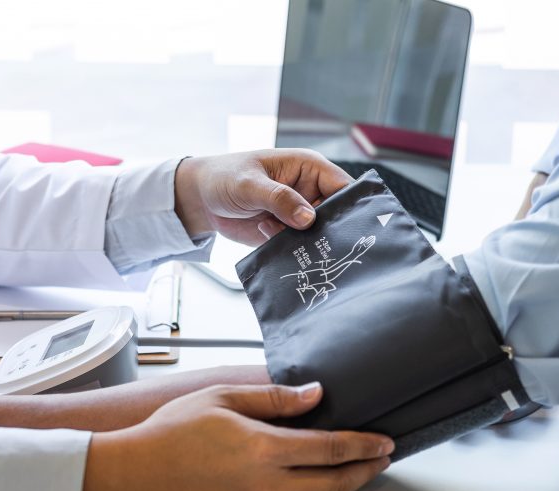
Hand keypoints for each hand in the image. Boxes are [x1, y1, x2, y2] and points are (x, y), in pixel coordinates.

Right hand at [82, 382, 393, 490]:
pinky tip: (323, 487)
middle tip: (383, 457)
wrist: (135, 476)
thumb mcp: (221, 397)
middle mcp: (266, 483)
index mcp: (262, 449)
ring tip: (361, 472)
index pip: (330, 448)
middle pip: (333, 483)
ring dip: (347, 489)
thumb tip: (314, 394)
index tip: (384, 440)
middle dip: (365, 471)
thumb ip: (272, 397)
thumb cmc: (170, 432)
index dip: (363, 445)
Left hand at [173, 149, 352, 244]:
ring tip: (298, 250)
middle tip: (327, 249)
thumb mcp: (249, 184)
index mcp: (309, 169)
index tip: (358, 228)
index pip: (344, 186)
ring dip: (312, 246)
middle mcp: (310, 192)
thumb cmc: (224, 177)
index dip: (355, 205)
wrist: (200, 199)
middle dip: (334, 232)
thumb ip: (279, 199)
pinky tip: (281, 252)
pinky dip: (295, 253)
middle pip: (338, 215)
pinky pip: (300, 248)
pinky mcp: (287, 234)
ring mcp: (299, 215)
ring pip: (320, 236)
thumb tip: (308, 218)